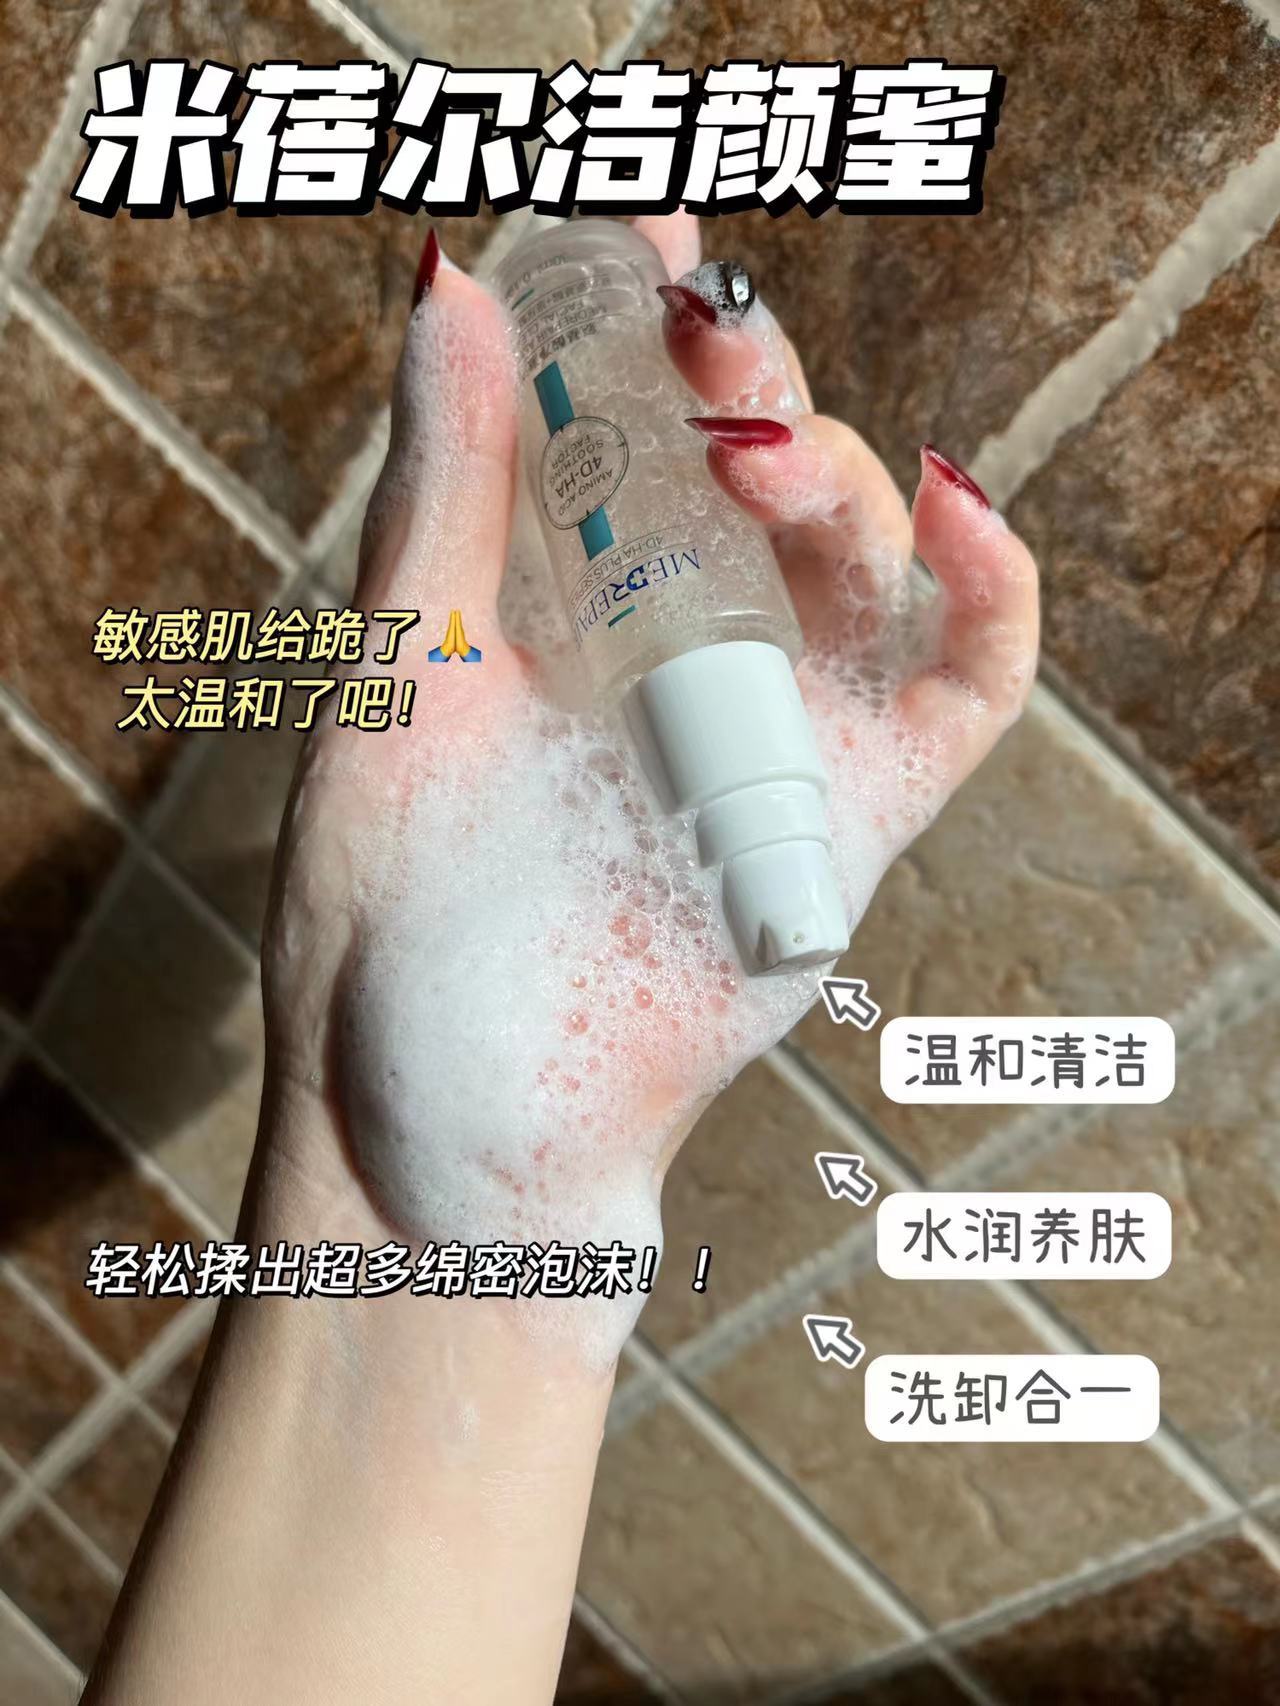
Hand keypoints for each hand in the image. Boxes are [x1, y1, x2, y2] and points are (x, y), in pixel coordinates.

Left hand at [255, 213, 1038, 1362]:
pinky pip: (965, 687)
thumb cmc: (392, 930)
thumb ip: (441, 501)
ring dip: (839, 469)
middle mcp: (676, 660)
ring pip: (864, 556)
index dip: (646, 324)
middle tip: (701, 322)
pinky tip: (954, 503)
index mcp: (560, 619)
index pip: (629, 431)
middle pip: (757, 475)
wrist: (450, 1133)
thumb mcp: (401, 687)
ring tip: (761, 448)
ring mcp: (773, 733)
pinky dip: (991, 590)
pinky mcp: (853, 817)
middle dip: (747, 380)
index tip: (642, 233)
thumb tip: (453, 288)